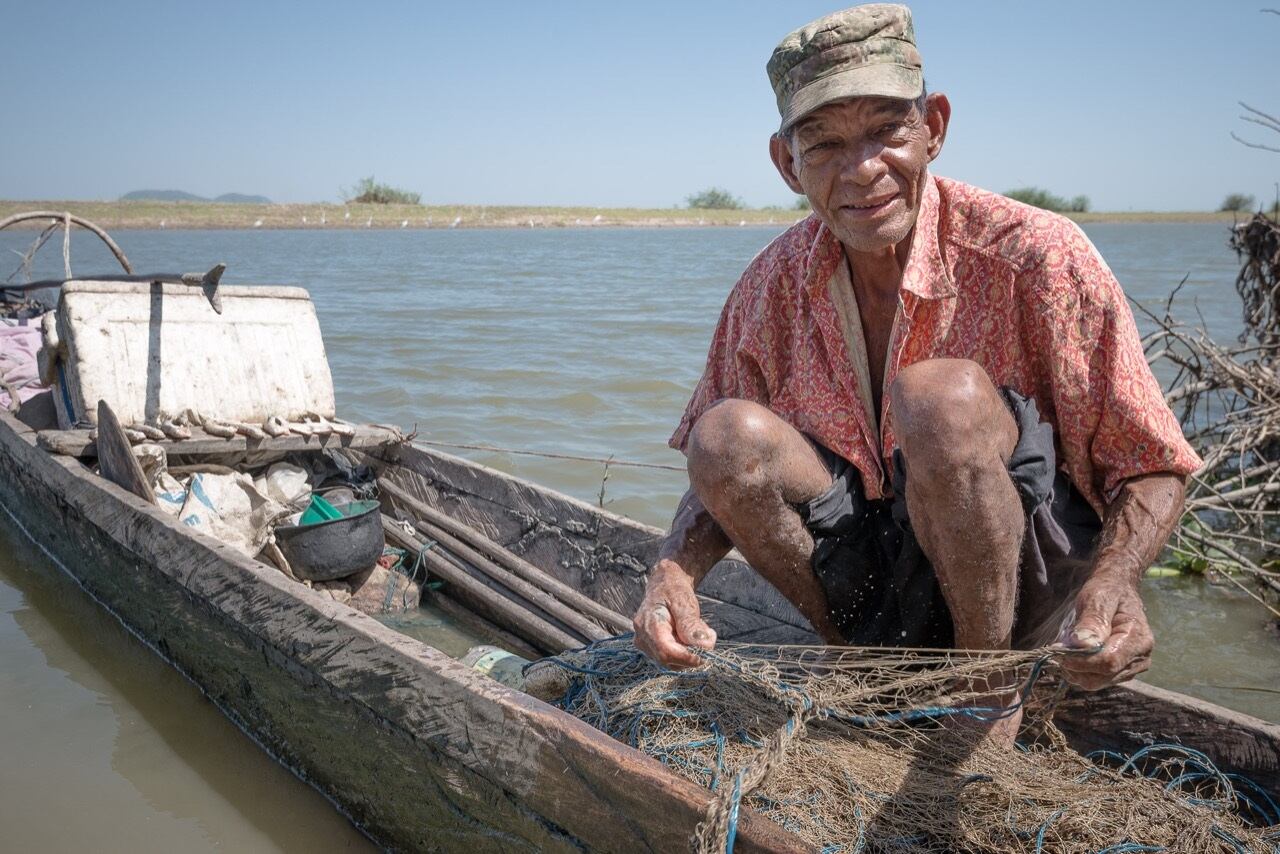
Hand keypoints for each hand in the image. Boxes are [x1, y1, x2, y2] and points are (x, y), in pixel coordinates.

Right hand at [632, 561, 716, 668]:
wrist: (664, 586)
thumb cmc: (674, 591)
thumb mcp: (684, 602)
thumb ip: (692, 624)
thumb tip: (704, 645)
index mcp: (648, 623)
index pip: (665, 651)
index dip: (686, 658)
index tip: (705, 655)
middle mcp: (642, 637)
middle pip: (667, 659)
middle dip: (690, 654)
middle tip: (707, 636)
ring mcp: (644, 644)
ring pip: (670, 662)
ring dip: (688, 653)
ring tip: (697, 632)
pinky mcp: (650, 649)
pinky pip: (669, 659)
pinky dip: (683, 653)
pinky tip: (687, 638)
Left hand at [1060, 569, 1152, 689]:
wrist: (1117, 591)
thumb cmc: (1107, 591)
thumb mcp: (1098, 598)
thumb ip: (1092, 621)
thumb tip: (1082, 646)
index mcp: (1139, 638)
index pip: (1108, 662)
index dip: (1081, 661)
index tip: (1057, 650)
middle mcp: (1140, 658)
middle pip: (1102, 676)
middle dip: (1075, 666)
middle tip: (1057, 647)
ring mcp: (1131, 668)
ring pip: (1096, 682)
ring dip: (1075, 669)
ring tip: (1066, 647)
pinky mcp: (1120, 672)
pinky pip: (1095, 679)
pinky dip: (1079, 670)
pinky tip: (1073, 653)